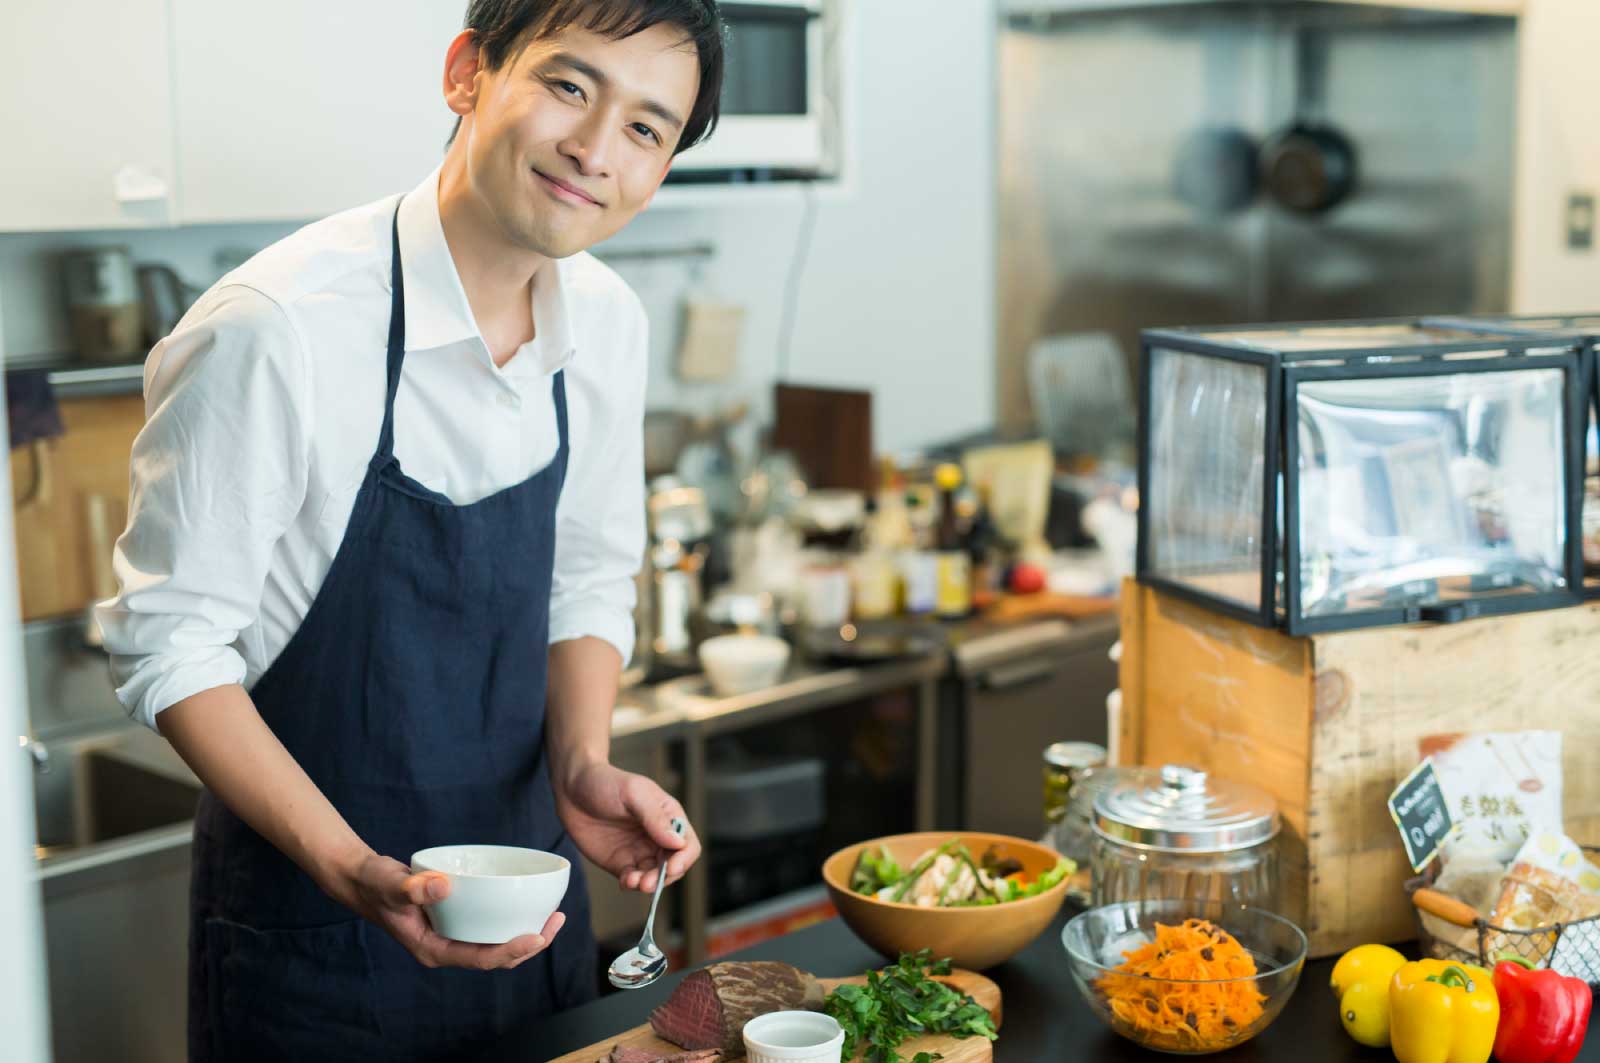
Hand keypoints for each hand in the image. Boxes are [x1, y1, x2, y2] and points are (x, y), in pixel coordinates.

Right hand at [329, 850, 564, 969]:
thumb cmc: (375, 884)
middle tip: (557, 919)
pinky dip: (510, 916)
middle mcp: (448, 946)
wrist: (364, 879)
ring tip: (553, 914)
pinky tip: (527, 901)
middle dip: (530, 943)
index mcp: (435, 950)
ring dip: (525, 931)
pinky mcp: (457, 919)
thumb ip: (412, 887)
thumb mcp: (391, 884)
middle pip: (497, 955)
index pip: (481, 959)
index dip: (512, 951)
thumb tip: (442, 888)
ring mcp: (453, 934)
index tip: (537, 936)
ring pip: (496, 941)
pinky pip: (489, 924)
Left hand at [555, 761, 700, 891]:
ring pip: (654, 876)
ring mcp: (639, 851)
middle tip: (648, 882)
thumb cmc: (605, 782)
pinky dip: (632, 884)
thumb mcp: (633, 793)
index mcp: (668, 817)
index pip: (688, 844)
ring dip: (649, 884)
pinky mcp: (621, 862)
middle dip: (664, 877)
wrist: (572, 789)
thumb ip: (655, 818)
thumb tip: (678, 843)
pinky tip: (625, 881)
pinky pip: (633, 879)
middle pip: (673, 865)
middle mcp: (658, 837)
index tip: (671, 867)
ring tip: (634, 882)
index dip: (684, 858)